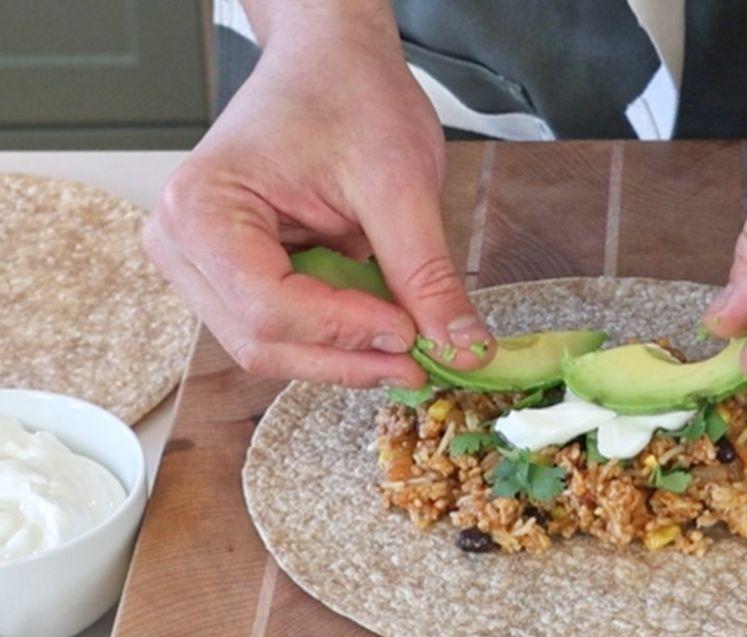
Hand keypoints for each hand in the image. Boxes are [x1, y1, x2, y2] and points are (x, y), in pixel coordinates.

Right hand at [142, 7, 491, 387]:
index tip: (413, 337)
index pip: (269, 307)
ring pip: (271, 346)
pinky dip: (337, 338)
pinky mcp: (232, 276)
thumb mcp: (399, 183)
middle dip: (346, 359)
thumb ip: (425, 274)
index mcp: (199, 209)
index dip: (346, 334)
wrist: (332, 61)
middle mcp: (181, 244)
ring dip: (343, 356)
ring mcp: (201, 265)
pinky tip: (383, 325)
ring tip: (408, 342)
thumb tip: (461, 347)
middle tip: (420, 361)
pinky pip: (283, 330)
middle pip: (262, 341)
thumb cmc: (349, 95)